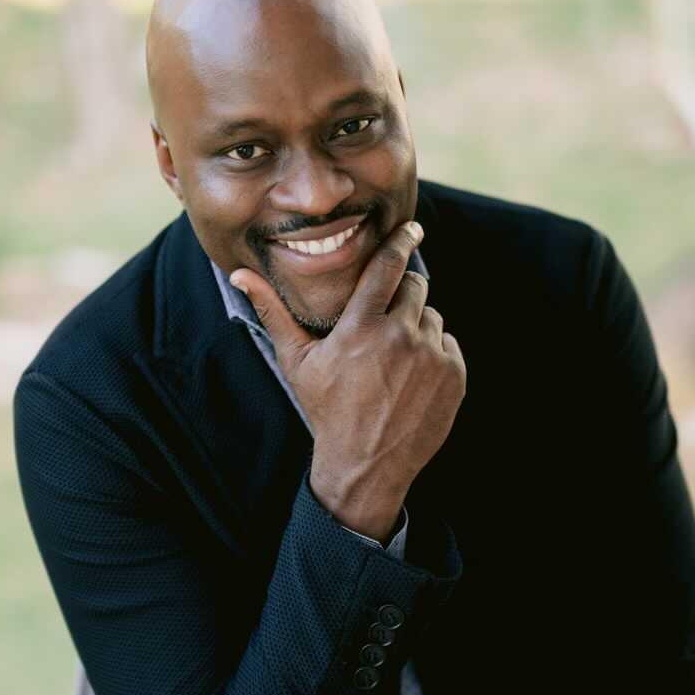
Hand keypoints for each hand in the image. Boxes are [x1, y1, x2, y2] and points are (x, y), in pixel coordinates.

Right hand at [230, 221, 465, 541]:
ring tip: (393, 362)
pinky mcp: (454, 375)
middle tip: (384, 325)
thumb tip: (240, 273)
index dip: (402, 240)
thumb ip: (273, 312)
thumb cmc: (326, 411)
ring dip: (416, 329)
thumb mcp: (297, 363)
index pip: (389, 265)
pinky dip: (434, 355)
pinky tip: (411, 379)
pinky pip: (448, 345)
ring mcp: (431, 356)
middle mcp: (400, 336)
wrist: (366, 466)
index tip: (412, 228)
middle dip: (402, 296)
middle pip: (415, 286)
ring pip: (431, 317)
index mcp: (361, 327)